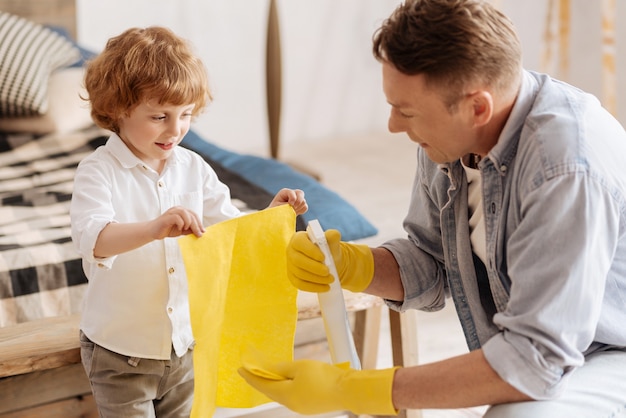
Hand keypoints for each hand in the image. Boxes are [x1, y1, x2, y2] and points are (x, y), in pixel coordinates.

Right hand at [150, 206, 203, 238]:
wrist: (153, 232)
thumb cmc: (168, 229)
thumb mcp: (182, 230)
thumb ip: (190, 230)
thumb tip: (200, 232)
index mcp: (182, 211)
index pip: (194, 215)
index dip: (199, 223)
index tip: (203, 231)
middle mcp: (177, 209)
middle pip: (191, 214)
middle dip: (196, 225)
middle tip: (199, 234)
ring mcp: (172, 212)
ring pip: (185, 213)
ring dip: (188, 222)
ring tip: (186, 229)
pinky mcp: (167, 217)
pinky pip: (177, 217)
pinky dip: (180, 223)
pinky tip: (179, 229)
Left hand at [238, 355, 397, 415]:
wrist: (347, 390)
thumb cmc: (324, 377)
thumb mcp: (299, 367)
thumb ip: (281, 368)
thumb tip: (268, 369)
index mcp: (286, 395)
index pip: (262, 385)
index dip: (250, 376)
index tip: (240, 369)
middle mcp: (291, 404)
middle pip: (270, 391)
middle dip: (260, 380)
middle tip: (250, 370)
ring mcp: (301, 406)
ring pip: (281, 394)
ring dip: (272, 383)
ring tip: (266, 373)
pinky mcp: (310, 405)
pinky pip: (291, 395)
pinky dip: (284, 386)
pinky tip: (285, 380)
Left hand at [269, 188, 307, 214]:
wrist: (276, 217)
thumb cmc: (275, 211)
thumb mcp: (279, 207)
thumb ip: (287, 205)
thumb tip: (295, 207)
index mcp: (284, 192)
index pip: (292, 192)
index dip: (292, 198)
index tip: (290, 204)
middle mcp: (292, 193)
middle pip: (300, 193)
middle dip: (298, 201)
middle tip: (294, 207)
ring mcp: (297, 199)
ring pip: (303, 201)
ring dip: (298, 208)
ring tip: (291, 211)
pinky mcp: (300, 205)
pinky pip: (305, 207)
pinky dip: (301, 211)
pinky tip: (294, 213)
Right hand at [286, 229, 373, 292]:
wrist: (328, 263)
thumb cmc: (328, 249)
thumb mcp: (332, 241)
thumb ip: (333, 235)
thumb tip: (332, 234)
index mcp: (298, 239)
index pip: (300, 243)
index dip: (310, 250)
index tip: (323, 258)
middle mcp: (291, 251)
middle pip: (298, 261)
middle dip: (314, 267)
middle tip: (328, 271)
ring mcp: (290, 265)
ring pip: (300, 274)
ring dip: (317, 278)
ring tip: (331, 279)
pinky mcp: (292, 278)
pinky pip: (300, 285)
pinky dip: (314, 287)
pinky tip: (326, 287)